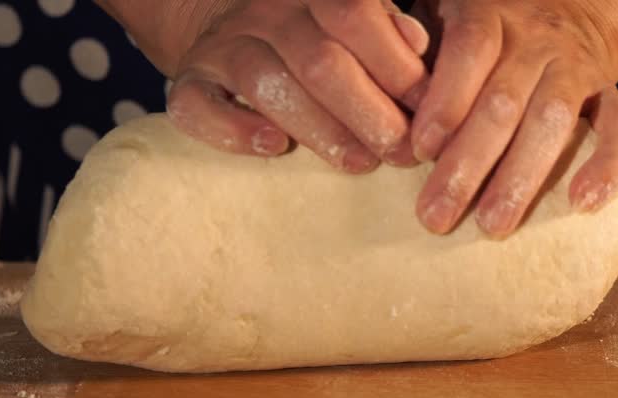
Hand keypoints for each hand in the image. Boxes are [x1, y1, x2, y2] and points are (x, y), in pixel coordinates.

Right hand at [164, 0, 431, 171]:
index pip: (355, 14)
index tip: (429, 114)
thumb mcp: (357, 20)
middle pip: (317, 58)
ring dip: (318, 128)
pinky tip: (272, 147)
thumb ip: (388, 30)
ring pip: (264, 81)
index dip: (396, 67)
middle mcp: (264, 9)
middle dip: (367, 110)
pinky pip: (197, 105)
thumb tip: (418, 46)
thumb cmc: (314, 32)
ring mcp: (222, 44)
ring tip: (358, 162)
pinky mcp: (189, 82)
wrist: (227, 22)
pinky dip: (233, 129)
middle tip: (402, 152)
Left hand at [409, 0, 617, 235]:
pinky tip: (582, 203)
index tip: (419, 150)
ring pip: (553, 120)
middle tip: (435, 216)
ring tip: (493, 227)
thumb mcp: (443, 25)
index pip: (470, 50)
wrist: (565, 12)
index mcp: (489, 17)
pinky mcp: (609, 94)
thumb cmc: (480, 40)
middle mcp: (536, 40)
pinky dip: (609, 164)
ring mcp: (575, 68)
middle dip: (468, 164)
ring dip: (521, 178)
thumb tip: (389, 120)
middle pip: (503, 101)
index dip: (446, 100)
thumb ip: (418, 58)